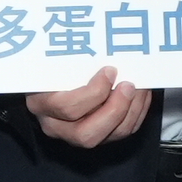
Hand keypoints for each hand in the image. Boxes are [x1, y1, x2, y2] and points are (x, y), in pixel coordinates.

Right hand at [24, 68, 153, 150]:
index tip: (109, 72)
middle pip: (86, 134)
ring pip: (107, 137)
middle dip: (114, 110)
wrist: (48, 78)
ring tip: (139, 88)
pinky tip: (140, 95)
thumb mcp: (53, 58)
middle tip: (128, 86)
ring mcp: (75, 135)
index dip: (93, 93)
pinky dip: (135, 114)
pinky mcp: (95, 135)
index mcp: (41, 104)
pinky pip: (119, 133)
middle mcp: (56, 126)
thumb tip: (102, 45)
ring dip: (130, 111)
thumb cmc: (51, 65)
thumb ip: (70, 55)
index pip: (66, 108)